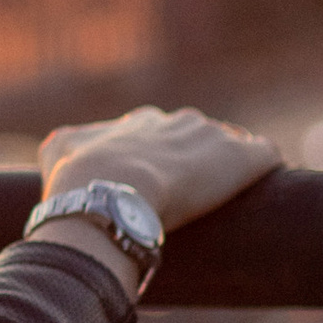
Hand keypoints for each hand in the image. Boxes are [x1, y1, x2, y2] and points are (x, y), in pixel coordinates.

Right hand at [37, 103, 280, 233]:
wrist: (106, 194)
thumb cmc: (78, 179)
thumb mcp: (57, 150)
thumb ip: (66, 144)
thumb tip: (62, 149)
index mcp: (143, 121)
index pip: (163, 133)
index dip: (162, 161)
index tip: (159, 187)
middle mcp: (180, 120)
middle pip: (199, 138)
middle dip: (197, 163)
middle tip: (189, 199)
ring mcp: (213, 137)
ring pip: (231, 147)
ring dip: (229, 171)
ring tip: (226, 202)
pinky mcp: (241, 159)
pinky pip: (265, 155)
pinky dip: (265, 170)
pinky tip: (262, 190)